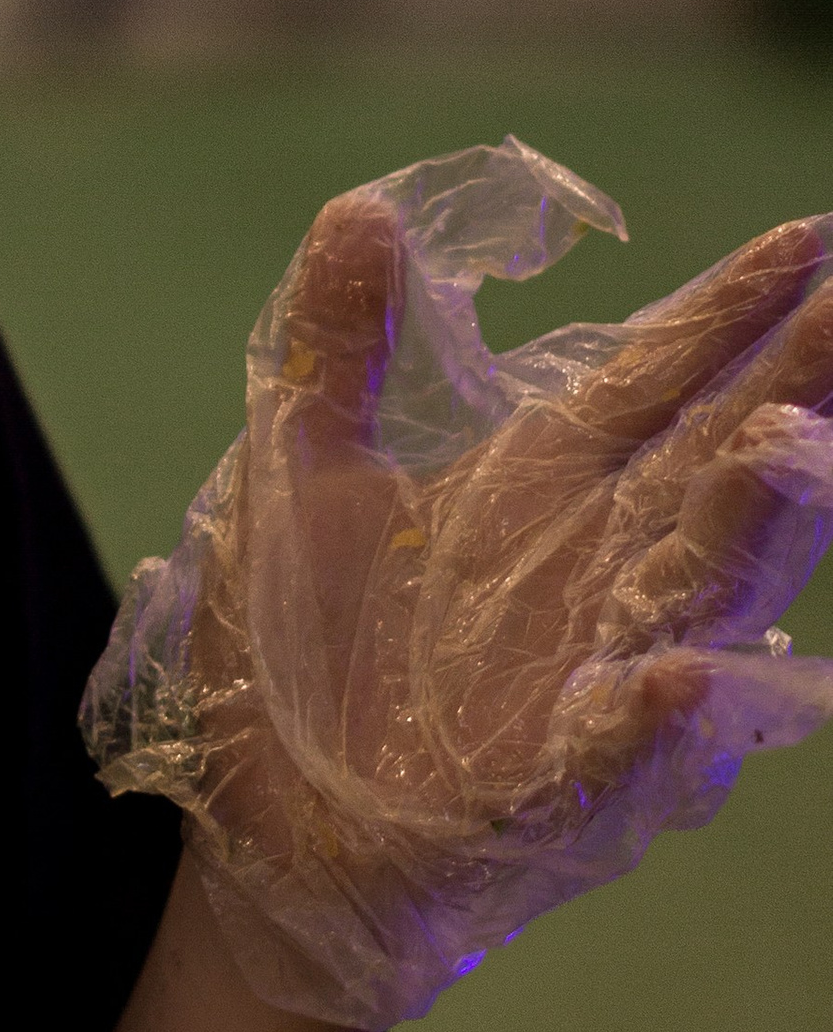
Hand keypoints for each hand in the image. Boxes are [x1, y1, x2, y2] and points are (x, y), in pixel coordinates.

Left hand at [88, 143, 832, 1024]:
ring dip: (748, 527)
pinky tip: (680, 678)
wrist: (255, 823)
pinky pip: (610, 752)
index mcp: (543, 478)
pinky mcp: (539, 785)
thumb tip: (366, 207)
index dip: (735, 309)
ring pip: (696, 591)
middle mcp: (593, 563)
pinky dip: (648, 720)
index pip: (662, 373)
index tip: (814, 237)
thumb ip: (341, 340)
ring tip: (795, 445)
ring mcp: (584, 671)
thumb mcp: (295, 464)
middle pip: (719, 459)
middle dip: (795, 383)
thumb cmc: (295, 643)